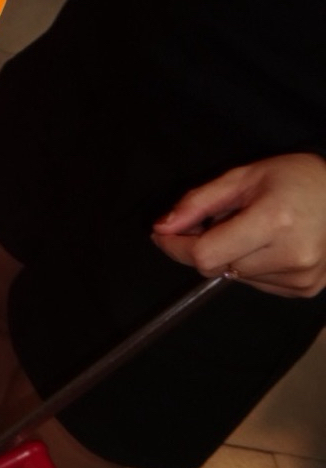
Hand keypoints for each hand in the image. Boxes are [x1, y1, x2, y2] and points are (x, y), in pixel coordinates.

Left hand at [151, 153, 325, 297]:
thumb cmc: (293, 177)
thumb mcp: (240, 178)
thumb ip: (196, 203)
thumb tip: (161, 227)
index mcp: (273, 222)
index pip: (206, 254)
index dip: (175, 247)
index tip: (161, 235)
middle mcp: (291, 255)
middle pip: (217, 267)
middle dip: (202, 246)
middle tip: (214, 221)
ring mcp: (302, 277)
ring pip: (234, 277)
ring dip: (229, 256)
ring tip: (250, 228)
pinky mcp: (306, 289)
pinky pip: (256, 284)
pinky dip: (249, 266)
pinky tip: (267, 244)